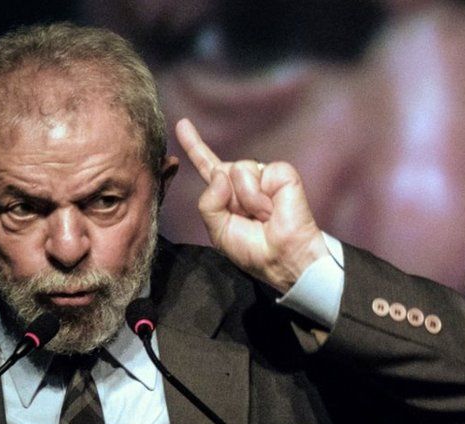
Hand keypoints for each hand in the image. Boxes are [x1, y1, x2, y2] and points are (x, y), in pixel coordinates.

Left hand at [175, 118, 327, 292]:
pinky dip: (258, 196)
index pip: (208, 166)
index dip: (195, 146)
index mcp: (228, 195)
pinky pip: (257, 172)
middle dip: (227, 198)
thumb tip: (220, 173)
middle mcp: (246, 182)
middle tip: (248, 220)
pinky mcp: (281, 174)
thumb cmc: (254, 250)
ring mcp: (264, 176)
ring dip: (245, 199)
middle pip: (220, 169)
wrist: (282, 258)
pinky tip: (271, 209)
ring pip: (236, 169)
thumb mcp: (218, 230)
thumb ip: (208, 202)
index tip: (182, 124)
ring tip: (262, 216)